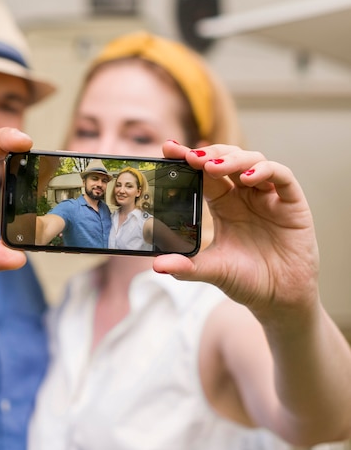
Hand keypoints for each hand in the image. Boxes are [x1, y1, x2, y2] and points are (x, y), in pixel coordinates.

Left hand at [155, 141, 318, 316]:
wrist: (280, 300)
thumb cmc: (247, 280)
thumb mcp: (212, 271)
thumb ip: (186, 266)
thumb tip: (157, 265)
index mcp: (224, 205)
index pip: (204, 174)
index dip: (188, 159)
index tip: (169, 149)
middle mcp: (245, 196)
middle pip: (227, 159)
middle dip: (209, 153)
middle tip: (189, 156)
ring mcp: (269, 197)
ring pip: (253, 161)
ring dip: (232, 158)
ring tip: (212, 166)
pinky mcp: (292, 204)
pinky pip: (282, 176)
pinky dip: (265, 171)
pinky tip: (247, 179)